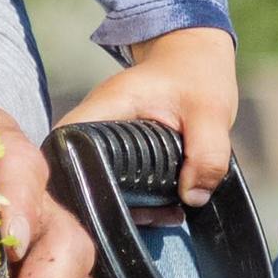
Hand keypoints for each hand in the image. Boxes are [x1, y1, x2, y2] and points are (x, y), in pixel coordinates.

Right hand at [66, 27, 241, 201]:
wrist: (196, 58)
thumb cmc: (197, 73)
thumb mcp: (210, 111)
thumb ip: (208, 153)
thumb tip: (192, 197)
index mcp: (107, 107)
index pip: (67, 143)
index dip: (70, 177)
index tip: (95, 207)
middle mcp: (97, 123)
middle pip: (81, 172)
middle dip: (109, 204)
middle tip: (148, 219)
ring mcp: (106, 137)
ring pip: (100, 182)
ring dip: (130, 206)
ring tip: (166, 216)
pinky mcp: (121, 149)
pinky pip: (120, 181)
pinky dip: (140, 199)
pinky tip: (166, 211)